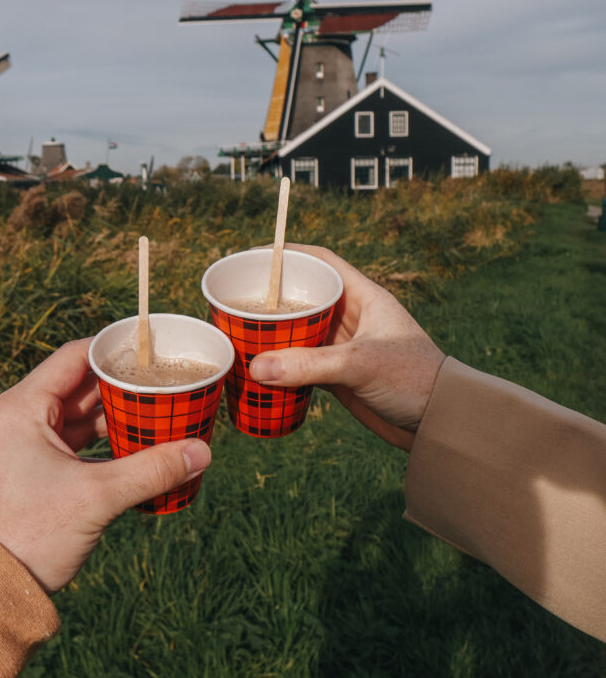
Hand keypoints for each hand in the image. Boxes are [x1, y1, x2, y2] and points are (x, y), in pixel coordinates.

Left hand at [0, 339, 210, 592]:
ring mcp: (27, 447)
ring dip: (118, 420)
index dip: (116, 350)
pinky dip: (106, 447)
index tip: (155, 349)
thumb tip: (202, 453)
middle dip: (126, 388)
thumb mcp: (96, 497)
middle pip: (82, 387)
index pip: (76, 356)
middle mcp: (22, 418)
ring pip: (81, 420)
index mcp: (25, 406)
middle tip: (168, 384)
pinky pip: (77, 447)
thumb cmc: (27, 533)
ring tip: (161, 416)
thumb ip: (151, 470)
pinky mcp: (35, 474)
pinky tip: (139, 453)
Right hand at [249, 245, 445, 450]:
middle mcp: (352, 316)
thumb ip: (309, 366)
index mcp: (364, 297)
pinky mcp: (340, 375)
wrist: (440, 423)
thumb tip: (256, 368)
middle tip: (237, 300)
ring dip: (274, 333)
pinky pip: (302, 363)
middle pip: (305, 296)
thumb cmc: (414, 379)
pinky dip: (281, 365)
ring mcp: (344, 347)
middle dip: (273, 296)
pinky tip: (258, 368)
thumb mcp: (360, 365)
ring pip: (300, 331)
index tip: (256, 255)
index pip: (322, 261)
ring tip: (239, 332)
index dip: (290, 253)